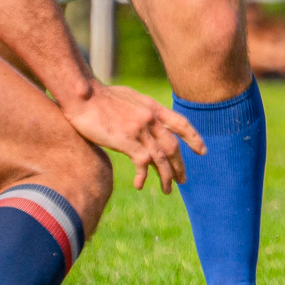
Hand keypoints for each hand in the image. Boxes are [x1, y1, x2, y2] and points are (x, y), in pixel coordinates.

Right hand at [58, 84, 206, 192]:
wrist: (83, 94)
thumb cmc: (99, 96)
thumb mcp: (128, 98)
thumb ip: (140, 110)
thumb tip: (144, 119)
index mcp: (153, 108)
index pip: (181, 124)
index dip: (193, 138)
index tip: (202, 151)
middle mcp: (151, 119)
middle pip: (173, 146)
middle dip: (180, 165)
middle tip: (183, 180)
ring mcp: (140, 129)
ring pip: (161, 158)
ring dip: (167, 176)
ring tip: (168, 190)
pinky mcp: (126, 140)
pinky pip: (142, 163)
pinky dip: (143, 176)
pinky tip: (140, 185)